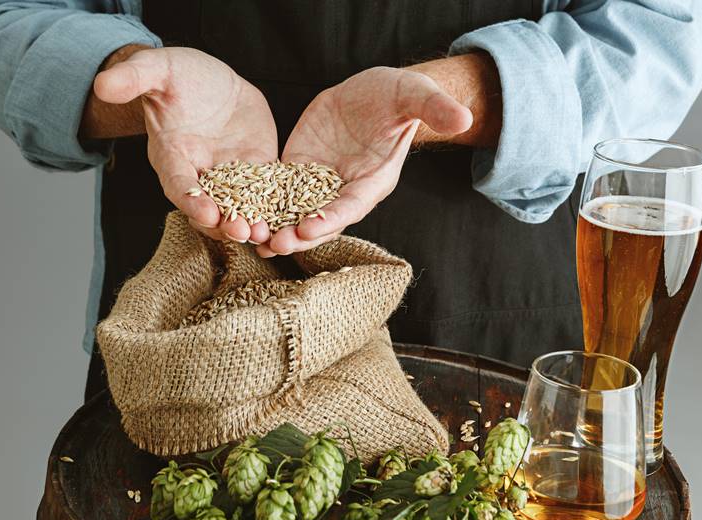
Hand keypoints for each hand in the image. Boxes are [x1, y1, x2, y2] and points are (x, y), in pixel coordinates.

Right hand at [94, 47, 276, 242]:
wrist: (208, 80)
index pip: (179, 185)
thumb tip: (102, 83)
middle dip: (225, 223)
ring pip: (238, 208)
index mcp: (172, 157)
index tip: (207, 214)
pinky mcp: (255, 169)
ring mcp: (229, 176)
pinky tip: (289, 222)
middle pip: (209, 208)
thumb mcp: (157, 69)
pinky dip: (275, 209)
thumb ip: (133, 77)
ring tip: (266, 235)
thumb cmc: (177, 76)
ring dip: (251, 223)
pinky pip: (266, 194)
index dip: (192, 201)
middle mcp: (199, 174)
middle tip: (243, 233)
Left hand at [258, 66, 472, 256]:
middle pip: (321, 219)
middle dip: (299, 233)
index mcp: (374, 180)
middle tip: (275, 243)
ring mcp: (320, 184)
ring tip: (252, 238)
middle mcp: (346, 190)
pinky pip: (277, 193)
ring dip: (276, 228)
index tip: (311, 228)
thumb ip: (433, 107)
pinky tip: (239, 216)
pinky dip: (262, 206)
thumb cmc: (396, 96)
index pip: (353, 205)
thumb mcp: (413, 94)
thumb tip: (463, 117)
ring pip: (295, 213)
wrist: (371, 94)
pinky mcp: (298, 172)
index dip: (333, 218)